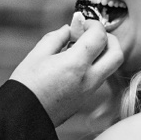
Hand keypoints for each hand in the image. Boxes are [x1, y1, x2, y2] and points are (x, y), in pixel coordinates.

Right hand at [10, 12, 122, 126]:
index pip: (100, 36)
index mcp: (76, 63)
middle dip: (109, 39)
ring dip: (103, 53)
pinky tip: (74, 64)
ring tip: (80, 49)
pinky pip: (99, 78)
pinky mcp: (85, 99)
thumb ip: (57, 37)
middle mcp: (89, 78)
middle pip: (117, 53)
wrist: (23, 116)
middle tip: (91, 35)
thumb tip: (69, 30)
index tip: (82, 23)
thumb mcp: (37, 54)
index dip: (94, 24)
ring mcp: (89, 91)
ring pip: (110, 67)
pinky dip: (95, 66)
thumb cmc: (26, 84)